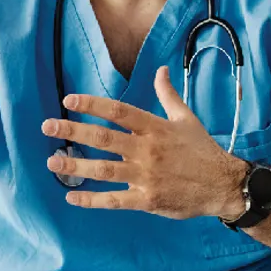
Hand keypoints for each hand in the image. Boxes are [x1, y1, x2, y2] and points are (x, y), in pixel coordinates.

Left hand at [43, 66, 248, 219]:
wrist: (223, 184)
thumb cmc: (202, 149)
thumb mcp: (186, 118)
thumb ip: (168, 94)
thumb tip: (160, 70)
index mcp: (155, 127)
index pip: (118, 111)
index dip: (91, 104)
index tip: (68, 100)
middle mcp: (147, 150)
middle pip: (104, 138)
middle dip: (73, 130)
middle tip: (48, 126)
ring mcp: (146, 176)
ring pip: (104, 170)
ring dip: (76, 165)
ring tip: (53, 161)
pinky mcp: (147, 200)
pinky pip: (114, 201)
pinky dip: (92, 200)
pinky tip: (72, 196)